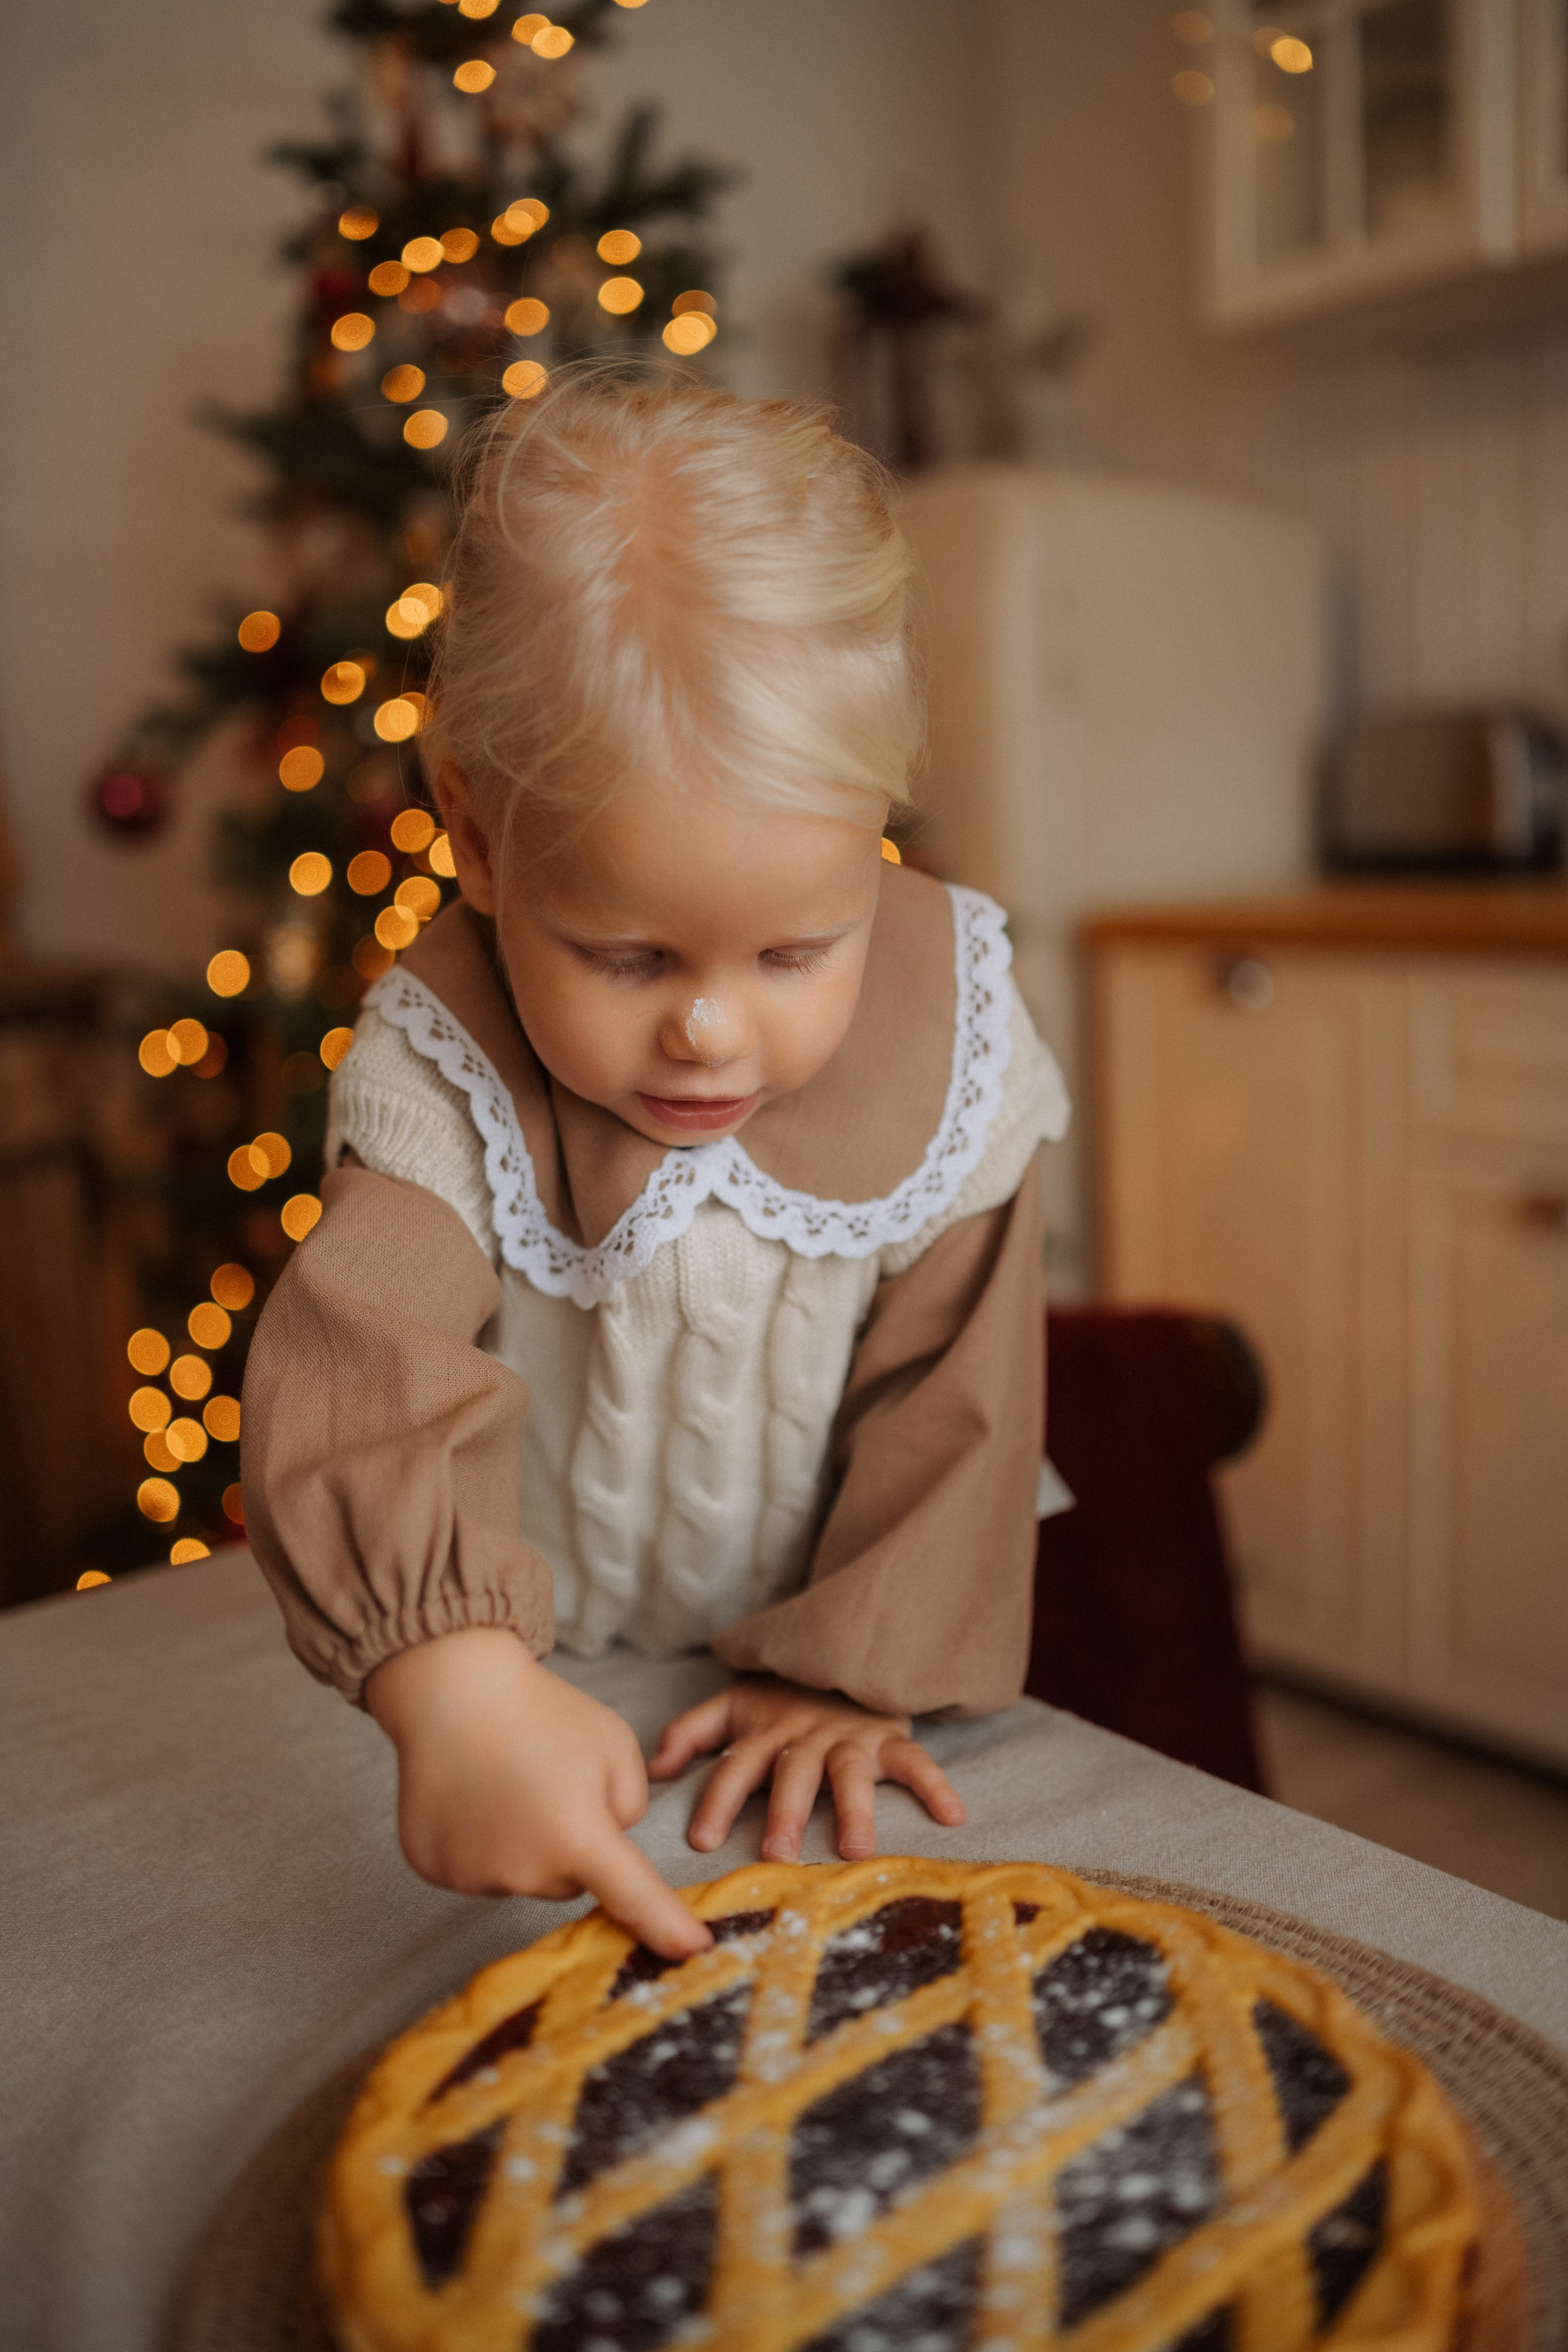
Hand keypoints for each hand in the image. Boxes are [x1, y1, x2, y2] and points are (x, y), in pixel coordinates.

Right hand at [365, 1629, 710, 1960]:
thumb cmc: (542, 1711)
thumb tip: (610, 1841)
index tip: (693, 1950)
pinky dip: (479, 1841)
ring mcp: (473, 1874)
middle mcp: (525, 1869)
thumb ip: (628, 1805)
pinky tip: (471, 1793)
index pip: (634, 1897)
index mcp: (579, 1837)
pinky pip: (476, 1870)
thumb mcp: (614, 1746)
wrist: (453, 1687)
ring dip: (524, 1844)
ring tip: (505, 1780)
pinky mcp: (434, 1868)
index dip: (666, 1927)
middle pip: (569, 1879)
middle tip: (549, 1782)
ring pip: (521, 1875)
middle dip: (571, 1842)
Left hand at [648, 1675, 966, 1863]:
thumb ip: (690, 1733)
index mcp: (764, 1735)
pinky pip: (916, 1760)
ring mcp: (851, 1738)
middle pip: (793, 1775)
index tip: (701, 1841)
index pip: (734, 1769)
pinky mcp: (890, 1738)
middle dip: (785, 1813)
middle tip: (777, 1853)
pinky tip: (952, 1815)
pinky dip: (935, 1785)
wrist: (840, 1656)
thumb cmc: (781, 1700)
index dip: (717, 1802)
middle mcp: (806, 1738)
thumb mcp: (732, 1707)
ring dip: (854, 1808)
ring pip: (851, 1772)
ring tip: (855, 1848)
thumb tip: (654, 1771)